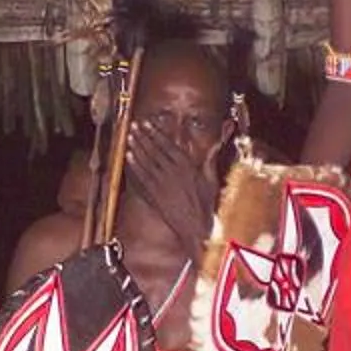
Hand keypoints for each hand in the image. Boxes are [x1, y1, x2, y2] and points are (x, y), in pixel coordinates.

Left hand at [127, 119, 218, 258]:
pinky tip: (127, 156)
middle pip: (154, 149)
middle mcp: (172, 171)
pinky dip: (133, 165)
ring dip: (136, 147)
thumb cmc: (205, 203)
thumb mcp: (210, 178)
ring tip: (129, 136)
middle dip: (143, 136)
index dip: (155, 132)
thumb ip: (210, 156)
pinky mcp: (153, 194)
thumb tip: (223, 138)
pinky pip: (141, 176)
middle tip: (133, 125)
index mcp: (186, 165)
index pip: (167, 143)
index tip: (147, 123)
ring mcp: (161, 183)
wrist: (196, 227)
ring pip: (145, 160)